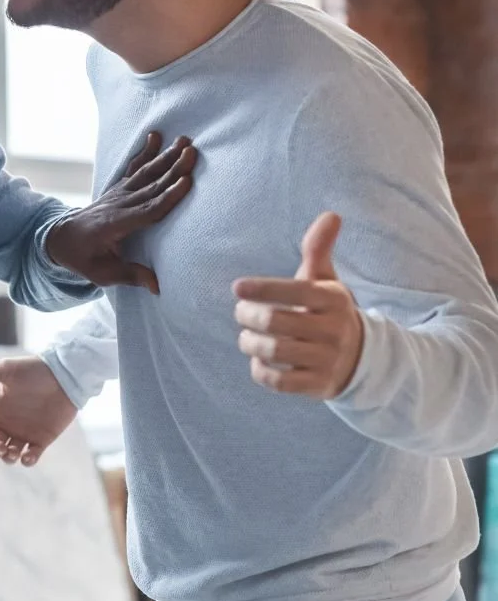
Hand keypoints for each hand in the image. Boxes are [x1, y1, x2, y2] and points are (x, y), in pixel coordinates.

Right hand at [0, 356, 77, 465]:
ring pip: (9, 455)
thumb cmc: (33, 370)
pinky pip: (31, 457)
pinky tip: (27, 456)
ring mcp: (24, 432)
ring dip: (8, 458)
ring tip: (14, 451)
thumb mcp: (4, 371)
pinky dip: (26, 461)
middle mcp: (7, 422)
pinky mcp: (42, 439)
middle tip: (0, 448)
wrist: (65, 375)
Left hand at [44, 132, 196, 293]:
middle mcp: (118, 205)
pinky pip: (134, 168)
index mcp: (115, 225)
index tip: (187, 182)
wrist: (59, 238)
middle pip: (151, 186)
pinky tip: (155, 136)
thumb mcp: (101, 274)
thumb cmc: (82, 258)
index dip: (167, 197)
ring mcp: (118, 194)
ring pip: (145, 173)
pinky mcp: (118, 189)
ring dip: (165, 157)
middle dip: (173, 169)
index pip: (147, 210)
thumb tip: (156, 286)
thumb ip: (129, 276)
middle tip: (192, 152)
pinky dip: (145, 152)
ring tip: (183, 141)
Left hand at [232, 212, 363, 398]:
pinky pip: (278, 381)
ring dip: (249, 342)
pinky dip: (260, 370)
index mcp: (334, 301)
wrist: (362, 358)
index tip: (238, 287)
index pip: (295, 291)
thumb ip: (319, 249)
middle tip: (241, 312)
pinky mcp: (318, 386)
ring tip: (246, 336)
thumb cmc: (329, 311)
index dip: (263, 288)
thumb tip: (331, 214)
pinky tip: (259, 360)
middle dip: (248, 315)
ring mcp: (327, 360)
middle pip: (275, 322)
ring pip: (273, 351)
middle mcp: (334, 331)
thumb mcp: (327, 281)